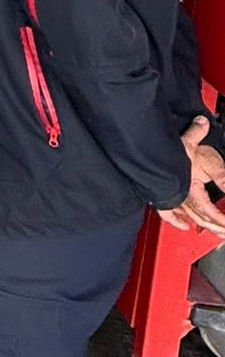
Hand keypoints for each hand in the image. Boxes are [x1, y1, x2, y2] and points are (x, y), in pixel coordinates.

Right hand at [159, 120, 224, 236]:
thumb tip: (206, 126)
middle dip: (216, 228)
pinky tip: (184, 225)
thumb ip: (198, 134)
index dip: (220, 219)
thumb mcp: (187, 142)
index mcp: (189, 187)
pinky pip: (168, 214)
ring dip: (203, 226)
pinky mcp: (161, 196)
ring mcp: (170, 197)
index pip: (209, 210)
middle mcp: (180, 195)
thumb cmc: (160, 151)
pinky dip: (177, 221)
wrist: (139, 155)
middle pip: (201, 219)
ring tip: (215, 231)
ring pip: (189, 217)